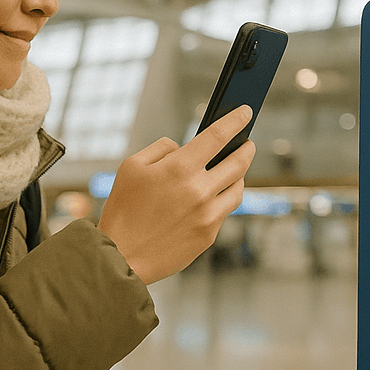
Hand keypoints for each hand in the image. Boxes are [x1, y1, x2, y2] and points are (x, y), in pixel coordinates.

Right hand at [96, 107, 255, 285]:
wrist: (121, 257)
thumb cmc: (122, 210)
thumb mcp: (131, 167)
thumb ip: (161, 149)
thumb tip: (184, 148)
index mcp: (179, 168)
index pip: (218, 135)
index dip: (235, 121)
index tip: (246, 112)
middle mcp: (199, 190)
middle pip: (238, 162)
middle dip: (247, 148)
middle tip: (248, 143)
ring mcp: (208, 215)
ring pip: (238, 189)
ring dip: (239, 176)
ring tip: (233, 171)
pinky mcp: (209, 235)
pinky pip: (224, 211)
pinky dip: (223, 199)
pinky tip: (215, 196)